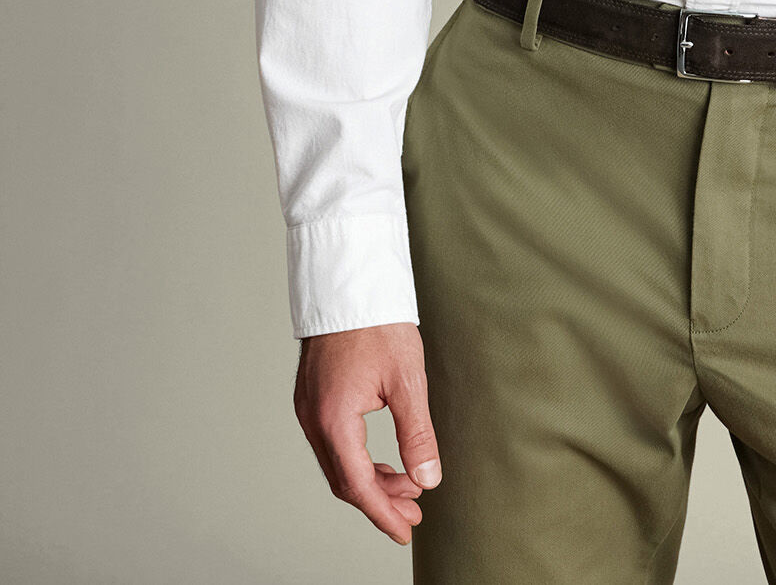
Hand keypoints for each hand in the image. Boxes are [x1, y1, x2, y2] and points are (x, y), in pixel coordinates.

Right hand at [293, 321, 440, 544]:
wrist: (350, 282)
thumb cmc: (378, 324)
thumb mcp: (407, 380)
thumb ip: (417, 433)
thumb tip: (428, 478)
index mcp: (334, 419)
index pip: (358, 485)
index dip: (382, 514)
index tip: (406, 531)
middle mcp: (313, 419)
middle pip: (344, 479)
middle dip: (379, 501)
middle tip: (414, 513)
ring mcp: (308, 409)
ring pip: (337, 464)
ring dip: (371, 481)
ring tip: (407, 488)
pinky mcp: (312, 398)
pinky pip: (333, 445)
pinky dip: (358, 460)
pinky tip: (384, 463)